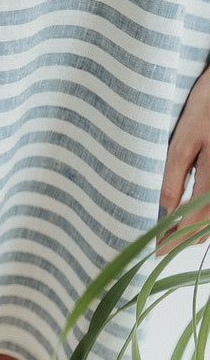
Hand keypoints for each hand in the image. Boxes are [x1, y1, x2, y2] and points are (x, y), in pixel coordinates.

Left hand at [158, 65, 209, 253]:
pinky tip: (189, 209)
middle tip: (159, 243)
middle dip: (185, 237)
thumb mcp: (184, 142)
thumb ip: (173, 179)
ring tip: (171, 230)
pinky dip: (205, 213)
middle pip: (208, 225)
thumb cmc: (208, 106)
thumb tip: (163, 212)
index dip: (174, 242)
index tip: (155, 253)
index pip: (194, 223)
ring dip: (196, 227)